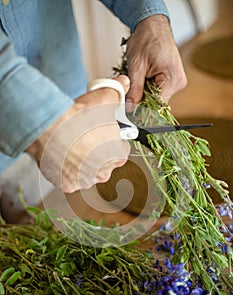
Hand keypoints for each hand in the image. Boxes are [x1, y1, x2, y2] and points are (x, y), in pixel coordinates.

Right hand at [26, 75, 130, 192]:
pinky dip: (66, 170)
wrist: (49, 127)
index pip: (121, 149)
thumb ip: (118, 90)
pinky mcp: (66, 184)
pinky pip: (69, 179)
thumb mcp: (104, 97)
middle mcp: (104, 173)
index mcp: (118, 155)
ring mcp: (84, 180)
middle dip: (98, 152)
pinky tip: (62, 156)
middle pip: (105, 163)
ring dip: (83, 163)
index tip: (102, 133)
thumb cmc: (80, 116)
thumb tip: (125, 81)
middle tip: (86, 138)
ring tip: (73, 147)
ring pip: (87, 172)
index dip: (112, 139)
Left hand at [125, 15, 186, 107]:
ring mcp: (175, 82)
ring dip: (143, 94)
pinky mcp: (170, 80)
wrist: (153, 25)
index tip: (129, 112)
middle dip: (140, 101)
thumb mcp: (136, 66)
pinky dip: (146, 89)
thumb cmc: (147, 38)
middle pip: (156, 104)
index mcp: (172, 80)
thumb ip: (134, 89)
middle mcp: (177, 83)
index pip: (157, 107)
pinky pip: (157, 92)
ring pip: (155, 99)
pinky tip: (141, 80)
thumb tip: (129, 108)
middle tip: (128, 94)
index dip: (142, 111)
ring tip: (136, 81)